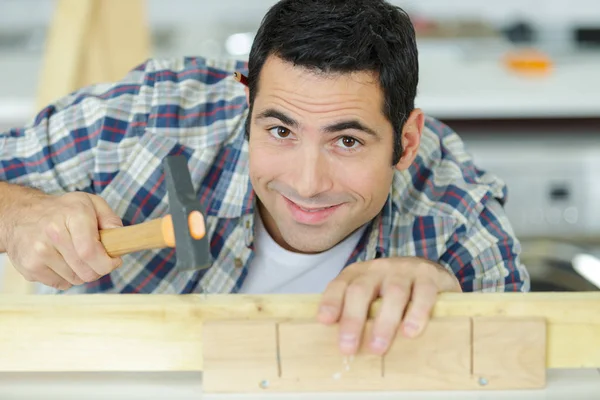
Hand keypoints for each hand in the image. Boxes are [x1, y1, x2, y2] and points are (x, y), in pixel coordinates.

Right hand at [5, 192, 122, 289]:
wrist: (20, 215)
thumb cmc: (63, 211)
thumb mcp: (90, 203)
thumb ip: (110, 218)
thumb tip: (119, 236)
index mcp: (73, 215)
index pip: (91, 252)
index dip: (107, 263)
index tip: (113, 261)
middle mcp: (53, 233)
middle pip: (86, 271)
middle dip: (98, 269)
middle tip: (97, 259)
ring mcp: (38, 252)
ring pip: (75, 279)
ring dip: (82, 273)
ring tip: (76, 256)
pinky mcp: (29, 267)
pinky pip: (60, 284)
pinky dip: (66, 277)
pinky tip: (61, 261)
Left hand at [317, 256, 461, 355]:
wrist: (431, 272)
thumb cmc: (394, 293)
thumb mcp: (372, 298)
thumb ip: (358, 314)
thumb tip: (343, 348)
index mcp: (359, 274)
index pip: (340, 285)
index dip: (331, 302)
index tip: (324, 321)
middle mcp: (378, 269)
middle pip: (361, 290)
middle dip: (353, 318)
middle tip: (348, 347)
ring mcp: (404, 270)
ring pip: (393, 293)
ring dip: (384, 322)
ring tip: (378, 347)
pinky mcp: (429, 275)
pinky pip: (424, 293)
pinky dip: (417, 313)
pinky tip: (410, 332)